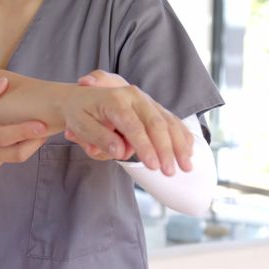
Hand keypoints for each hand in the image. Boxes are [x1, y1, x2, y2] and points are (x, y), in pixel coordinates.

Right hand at [0, 78, 48, 171]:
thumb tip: (3, 82)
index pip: (1, 137)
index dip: (23, 131)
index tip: (41, 124)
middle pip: (14, 153)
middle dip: (35, 141)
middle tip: (49, 125)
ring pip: (14, 157)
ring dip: (30, 144)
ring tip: (41, 126)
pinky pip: (7, 157)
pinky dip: (19, 146)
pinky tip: (26, 132)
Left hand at [60, 71, 193, 175]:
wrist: (83, 96)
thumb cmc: (80, 113)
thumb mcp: (80, 125)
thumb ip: (99, 137)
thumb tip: (120, 151)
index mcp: (116, 99)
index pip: (134, 126)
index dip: (145, 147)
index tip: (153, 166)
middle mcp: (135, 97)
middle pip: (156, 123)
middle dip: (166, 149)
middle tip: (169, 172)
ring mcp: (147, 101)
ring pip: (169, 122)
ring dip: (179, 145)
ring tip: (186, 167)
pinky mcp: (154, 108)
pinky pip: (173, 121)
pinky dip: (183, 136)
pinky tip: (188, 153)